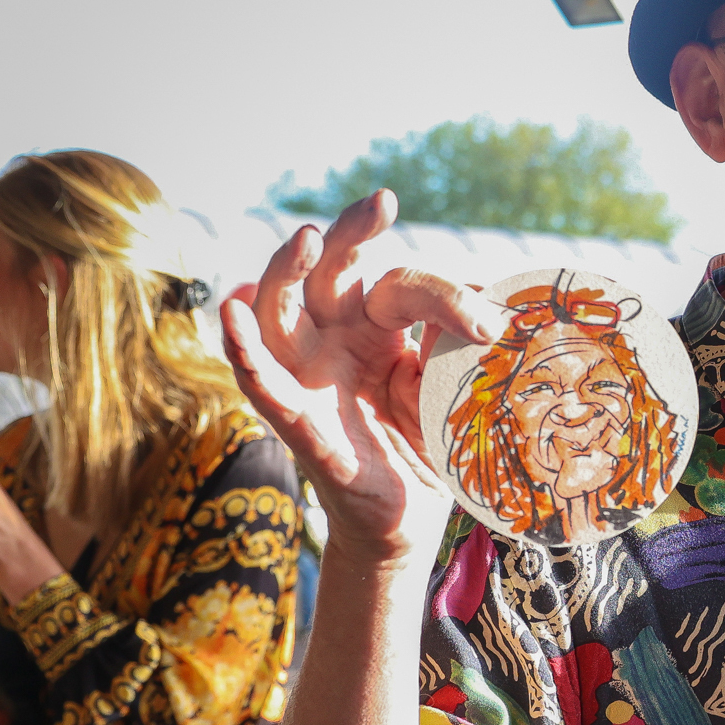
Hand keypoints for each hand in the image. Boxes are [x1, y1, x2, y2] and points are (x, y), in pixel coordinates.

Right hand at [220, 192, 504, 568]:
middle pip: (325, 273)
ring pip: (278, 312)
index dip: (440, 297)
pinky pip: (261, 384)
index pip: (396, 287)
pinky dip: (244, 351)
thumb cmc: (425, 446)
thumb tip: (491, 309)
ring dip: (283, 273)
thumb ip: (455, 349)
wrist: (410, 521)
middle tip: (379, 203)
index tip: (487, 322)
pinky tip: (233, 315)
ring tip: (303, 238)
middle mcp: (333, 342)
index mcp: (374, 329)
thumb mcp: (449, 388)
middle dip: (348, 234)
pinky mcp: (297, 425)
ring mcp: (309, 379)